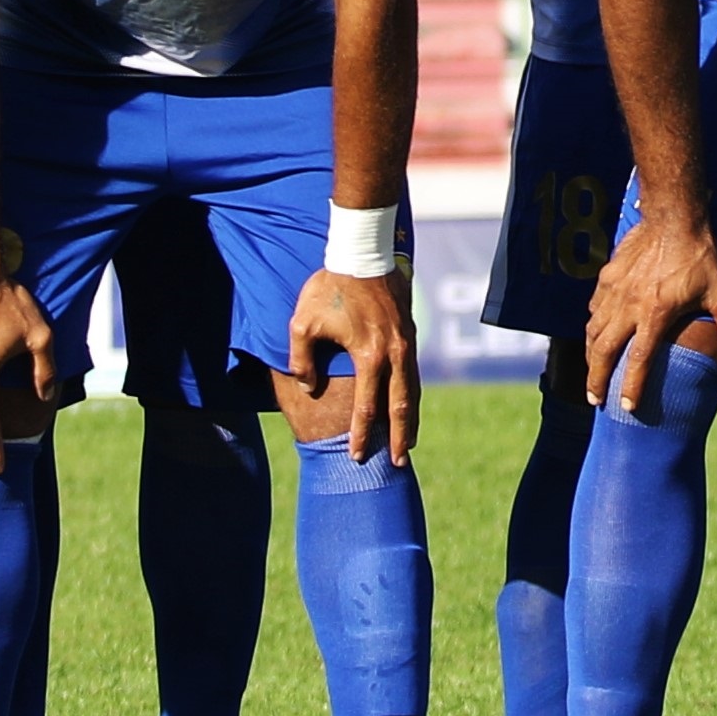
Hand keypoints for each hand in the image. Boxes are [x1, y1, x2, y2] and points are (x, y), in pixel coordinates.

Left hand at [288, 267, 419, 464]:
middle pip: (400, 406)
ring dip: (410, 419)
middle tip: (397, 464)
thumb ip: (302, 360)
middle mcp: (394, 353)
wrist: (364, 251)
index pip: (367, 405)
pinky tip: (408, 406)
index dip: (361, 433)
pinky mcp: (410, 333)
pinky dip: (412, 395)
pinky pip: (414, 373)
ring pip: (413, 390)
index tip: (357, 455)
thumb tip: (311, 388)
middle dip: (398, 438)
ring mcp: (407, 343)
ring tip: (408, 443)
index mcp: (369, 354)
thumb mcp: (303, 323)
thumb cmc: (329, 286)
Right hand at [585, 213, 716, 417]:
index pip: (637, 360)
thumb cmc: (701, 255)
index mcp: (655, 314)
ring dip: (590, 356)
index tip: (625, 408)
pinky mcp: (607, 276)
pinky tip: (595, 334)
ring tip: (592, 374)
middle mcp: (628, 306)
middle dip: (595, 379)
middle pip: (603, 351)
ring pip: (592, 331)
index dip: (630, 387)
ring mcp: (613, 291)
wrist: (674, 216)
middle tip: (594, 400)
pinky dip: (592, 326)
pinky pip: (593, 309)